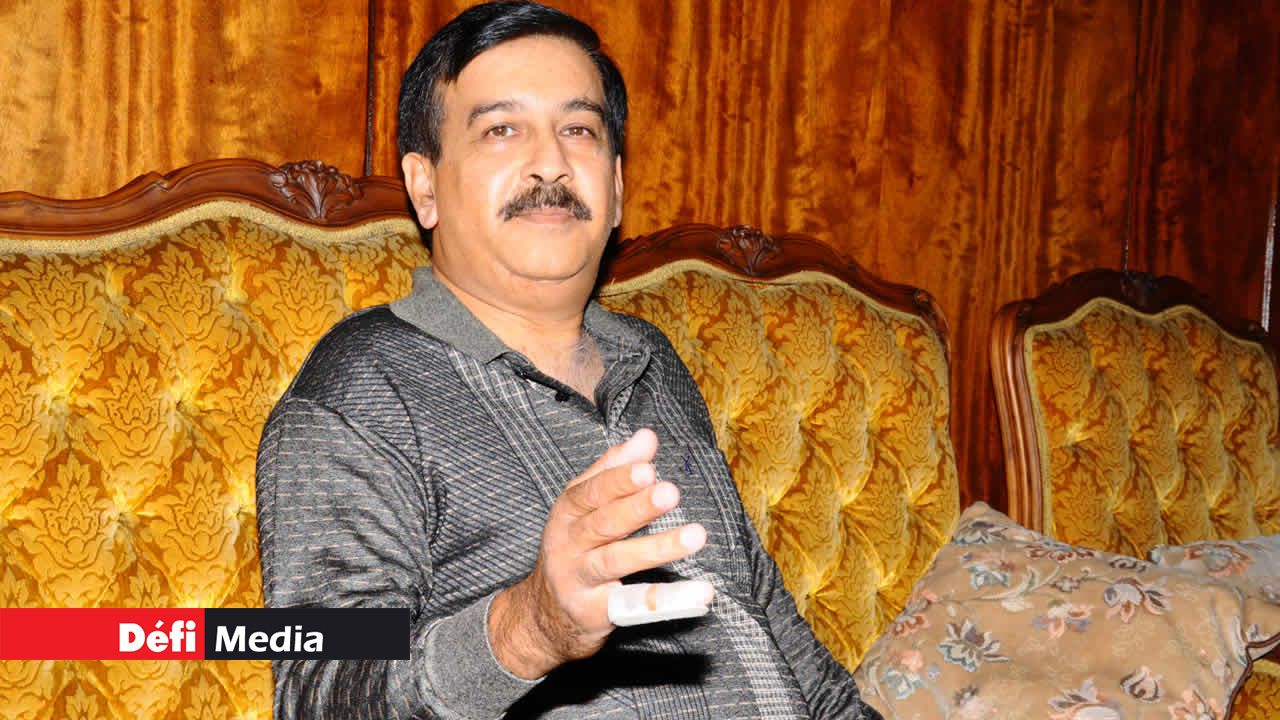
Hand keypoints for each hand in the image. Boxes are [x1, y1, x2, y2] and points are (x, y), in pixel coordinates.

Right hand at [488, 429, 707, 678]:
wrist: (543, 615)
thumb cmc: (572, 550)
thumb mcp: (582, 508)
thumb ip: (613, 470)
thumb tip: (646, 437)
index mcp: (568, 513)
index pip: (591, 491)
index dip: (619, 479)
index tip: (648, 466)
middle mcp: (569, 544)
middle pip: (603, 523)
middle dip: (637, 507)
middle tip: (670, 492)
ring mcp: (580, 579)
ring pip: (618, 561)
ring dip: (657, 548)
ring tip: (695, 536)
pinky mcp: (596, 612)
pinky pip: (633, 604)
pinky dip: (666, 600)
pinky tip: (699, 593)